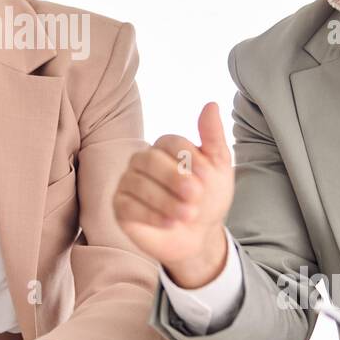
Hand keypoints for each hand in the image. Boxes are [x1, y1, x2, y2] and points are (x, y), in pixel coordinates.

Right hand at [113, 101, 234, 287]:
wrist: (200, 235)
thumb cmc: (208, 198)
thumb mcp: (219, 167)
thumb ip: (213, 136)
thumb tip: (211, 104)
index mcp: (165, 147)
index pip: (170, 143)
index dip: (190, 160)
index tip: (207, 179)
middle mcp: (142, 161)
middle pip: (149, 160)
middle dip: (174, 179)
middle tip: (196, 196)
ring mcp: (128, 183)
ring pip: (138, 184)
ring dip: (166, 201)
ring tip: (188, 215)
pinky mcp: (120, 207)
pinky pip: (128, 206)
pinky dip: (151, 216)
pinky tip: (170, 224)